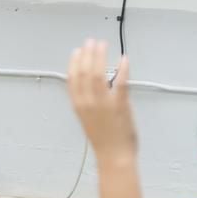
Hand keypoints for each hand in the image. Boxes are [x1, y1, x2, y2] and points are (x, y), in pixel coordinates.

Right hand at [66, 39, 137, 161]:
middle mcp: (88, 102)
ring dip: (100, 56)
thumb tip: (93, 83)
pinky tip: (124, 59)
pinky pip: (121, 82)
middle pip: (84, 72)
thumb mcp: (87, 118)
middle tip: (91, 42)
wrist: (114, 156)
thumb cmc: (102, 139)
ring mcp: (104, 103)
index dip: (74, 62)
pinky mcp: (120, 104)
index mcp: (78, 105)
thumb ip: (88, 101)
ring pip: (98, 73)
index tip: (78, 51)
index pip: (72, 78)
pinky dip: (123, 68)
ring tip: (103, 45)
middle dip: (87, 54)